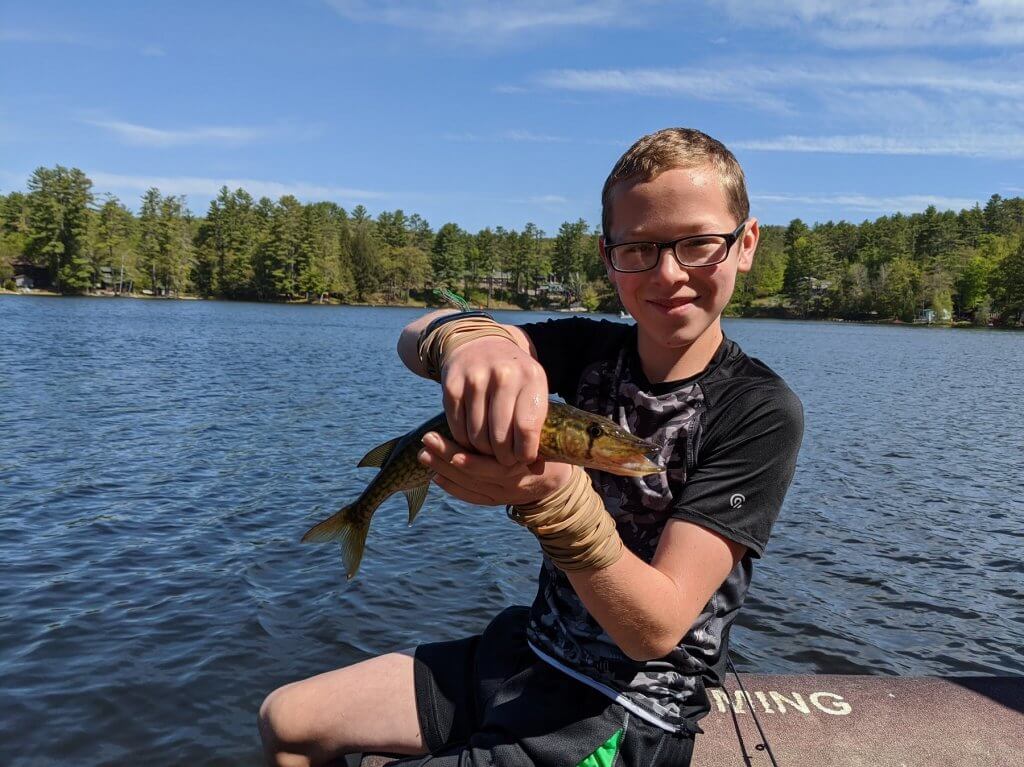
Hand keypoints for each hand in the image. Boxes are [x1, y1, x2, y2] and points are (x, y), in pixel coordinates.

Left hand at [417, 431, 571, 506]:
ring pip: (470, 485)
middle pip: (475, 473)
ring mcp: (504, 495)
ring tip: (424, 455)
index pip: (492, 464)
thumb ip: (520, 418)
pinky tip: (435, 476)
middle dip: (448, 456)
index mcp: (525, 464)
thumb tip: (484, 397)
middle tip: (428, 440)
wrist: (558, 479)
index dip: (469, 455)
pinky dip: (452, 487)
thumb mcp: (541, 430)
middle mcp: (514, 484)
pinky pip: (471, 497)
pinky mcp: (496, 501)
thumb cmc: (547, 444)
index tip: (452, 438)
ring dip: (444, 470)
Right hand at [440, 335, 547, 465]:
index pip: (527, 428)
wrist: (479, 343)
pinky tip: (472, 439)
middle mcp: (504, 375)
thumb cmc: (513, 376)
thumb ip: (536, 424)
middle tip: (504, 460)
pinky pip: (457, 428)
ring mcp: (475, 379)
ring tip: (489, 450)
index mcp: (531, 377)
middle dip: (503, 457)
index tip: (522, 460)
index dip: (524, 452)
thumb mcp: (532, 389)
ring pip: (477, 436)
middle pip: (500, 436)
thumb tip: (535, 469)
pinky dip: (464, 442)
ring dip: (482, 451)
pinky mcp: (452, 385)